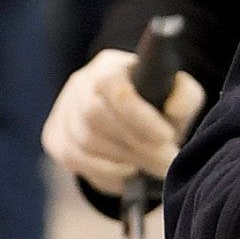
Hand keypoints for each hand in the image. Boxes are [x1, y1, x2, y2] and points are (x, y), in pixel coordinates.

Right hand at [44, 47, 207, 190]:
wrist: (130, 122)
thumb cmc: (157, 106)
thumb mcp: (178, 95)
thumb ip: (185, 96)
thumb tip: (173, 110)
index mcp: (109, 66)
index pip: (111, 85)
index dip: (138, 114)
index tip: (167, 136)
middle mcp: (79, 84)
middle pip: (95, 116)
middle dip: (136, 144)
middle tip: (167, 161)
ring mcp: (63, 111)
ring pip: (86, 141)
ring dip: (124, 160)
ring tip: (155, 168)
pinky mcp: (54, 137)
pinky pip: (74, 159)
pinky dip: (104, 171)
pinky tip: (129, 172)